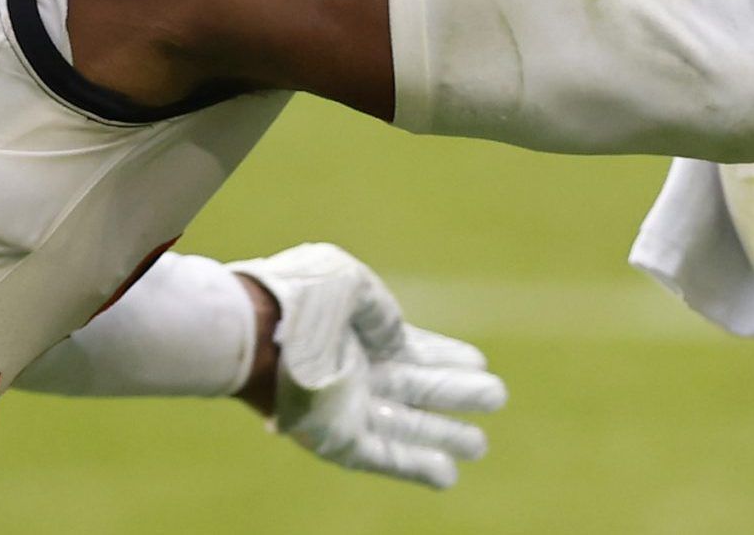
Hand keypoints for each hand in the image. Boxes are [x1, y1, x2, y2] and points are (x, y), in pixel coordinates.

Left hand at [231, 242, 506, 490]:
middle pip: (417, 389)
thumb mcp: (349, 281)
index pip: (410, 349)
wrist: (257, 329)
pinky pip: (384, 456)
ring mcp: (348, 406)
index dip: (446, 356)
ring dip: (444, 437)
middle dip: (456, 394)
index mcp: (359, 332)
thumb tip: (398, 338)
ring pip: (408, 427)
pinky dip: (416, 466)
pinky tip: (448, 473)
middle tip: (496, 396)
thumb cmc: (298, 295)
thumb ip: (380, 310)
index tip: (479, 361)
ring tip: (481, 444)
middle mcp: (357, 371)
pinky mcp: (338, 437)